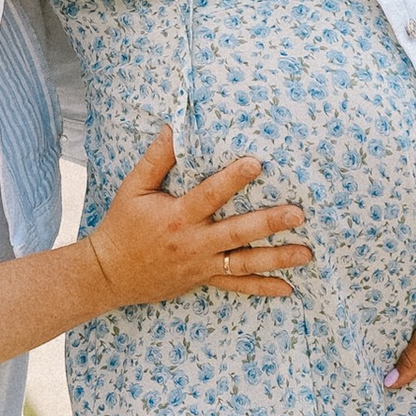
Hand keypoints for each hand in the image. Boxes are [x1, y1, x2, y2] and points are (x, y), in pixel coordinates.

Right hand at [83, 132, 310, 312]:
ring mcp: (201, 264)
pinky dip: (262, 288)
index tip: (256, 163)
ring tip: (306, 253)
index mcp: (177, 216)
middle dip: (269, 223)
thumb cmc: (122, 225)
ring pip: (244, 263)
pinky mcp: (203, 279)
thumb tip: (173, 127)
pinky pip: (236, 286)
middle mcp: (193, 242)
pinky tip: (287, 288)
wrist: (109, 273)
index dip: (233, 178)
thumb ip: (156, 159)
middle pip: (236, 232)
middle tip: (298, 214)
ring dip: (277, 259)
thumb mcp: (133, 188)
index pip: (209, 194)